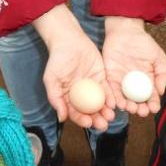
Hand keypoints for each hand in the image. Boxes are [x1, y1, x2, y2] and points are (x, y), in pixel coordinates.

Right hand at [33, 4, 114, 130]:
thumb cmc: (57, 60)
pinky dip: (110, 98)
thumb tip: (62, 118)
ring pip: (100, 104)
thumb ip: (55, 98)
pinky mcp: (101, 79)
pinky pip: (107, 91)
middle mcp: (80, 96)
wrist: (69, 40)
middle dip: (97, 120)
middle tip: (103, 124)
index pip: (75, 113)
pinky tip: (113, 103)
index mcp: (68, 98)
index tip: (88, 123)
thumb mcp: (51, 79)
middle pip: (90, 112)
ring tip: (111, 116)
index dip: (82, 120)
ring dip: (105, 112)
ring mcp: (92, 88)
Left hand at [103, 17, 165, 116]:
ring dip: (126, 106)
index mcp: (148, 82)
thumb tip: (161, 90)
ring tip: (129, 108)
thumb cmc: (144, 43)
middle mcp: (135, 86)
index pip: (151, 97)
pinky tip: (116, 103)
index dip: (153, 104)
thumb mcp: (158, 57)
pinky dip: (113, 98)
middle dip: (139, 109)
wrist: (125, 31)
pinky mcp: (110, 78)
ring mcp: (122, 83)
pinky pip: (111, 91)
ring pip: (124, 99)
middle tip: (141, 111)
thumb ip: (163, 73)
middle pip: (137, 102)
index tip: (153, 108)